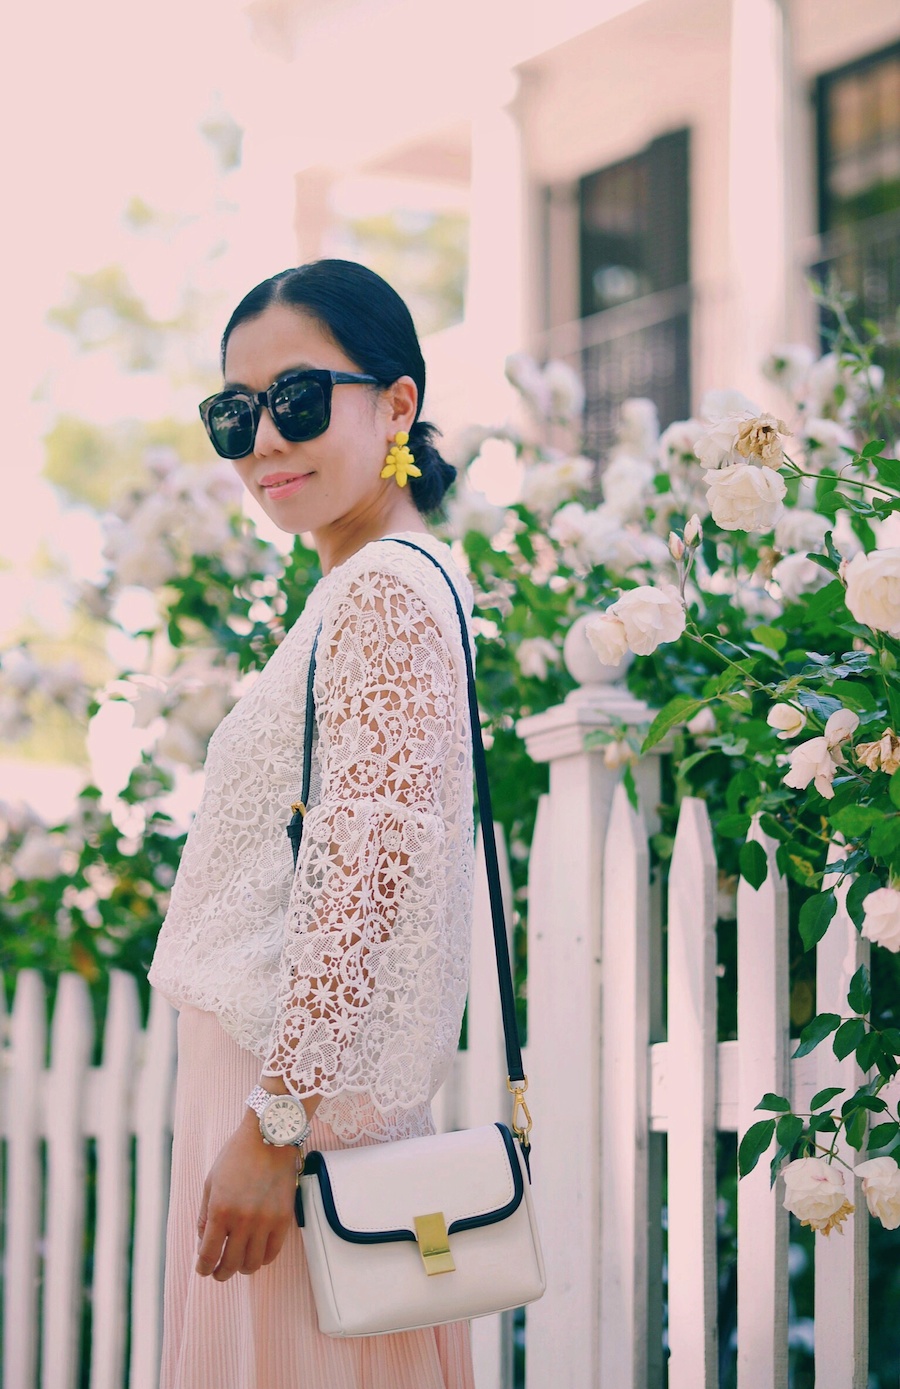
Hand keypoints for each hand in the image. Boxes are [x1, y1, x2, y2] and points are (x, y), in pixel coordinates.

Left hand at [195, 1110, 298, 1279]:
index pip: (208, 1255)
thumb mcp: (211, 1182)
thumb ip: (204, 1215)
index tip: (203, 1269)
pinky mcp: (284, 1219)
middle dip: (220, 1273)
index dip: (203, 1267)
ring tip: (238, 1263)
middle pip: (230, 1264)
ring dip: (242, 1268)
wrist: (270, 1136)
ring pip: (252, 1264)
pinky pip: (273, 1252)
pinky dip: (262, 1258)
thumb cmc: (237, 1155)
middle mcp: (242, 1220)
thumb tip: (203, 1242)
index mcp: (220, 1211)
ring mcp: (265, 1221)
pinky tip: (256, 1252)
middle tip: (218, 1272)